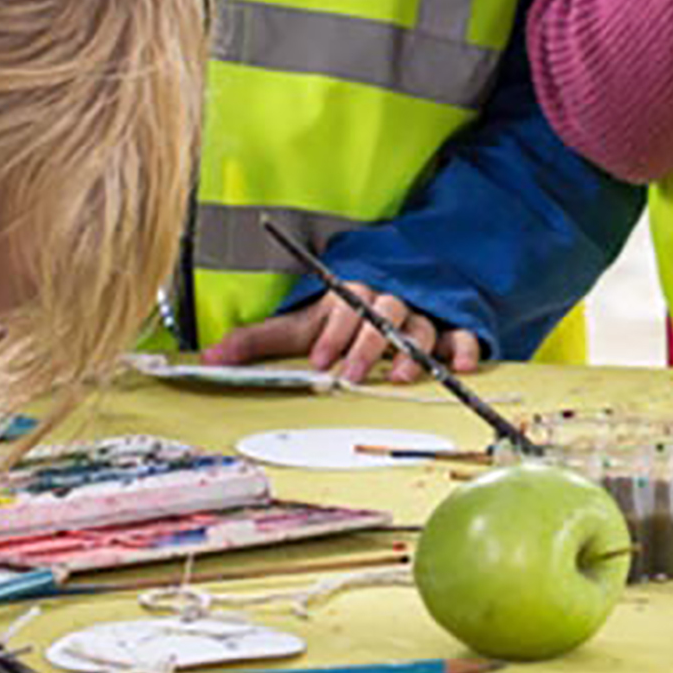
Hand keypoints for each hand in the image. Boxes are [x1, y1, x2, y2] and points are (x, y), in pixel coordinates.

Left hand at [208, 283, 486, 384]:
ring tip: (400, 377)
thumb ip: (257, 341)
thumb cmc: (339, 321)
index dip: (333, 332)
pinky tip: (460, 367)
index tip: (320, 360)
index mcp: (351, 295)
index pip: (345, 306)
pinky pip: (461, 334)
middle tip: (352, 375)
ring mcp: (421, 314)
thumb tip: (208, 356)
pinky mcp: (449, 329)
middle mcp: (388, 301)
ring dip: (410, 351)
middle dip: (367, 344)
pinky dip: (464, 348)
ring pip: (420, 325)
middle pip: (384, 313)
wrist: (388, 298)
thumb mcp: (297, 327)